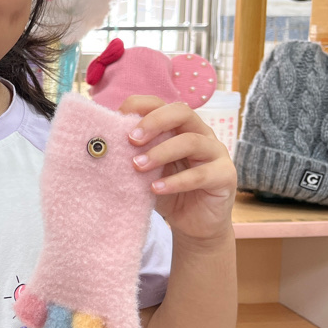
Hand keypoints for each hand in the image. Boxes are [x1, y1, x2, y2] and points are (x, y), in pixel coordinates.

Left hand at [119, 95, 235, 245]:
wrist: (193, 224)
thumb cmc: (167, 190)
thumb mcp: (146, 170)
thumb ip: (133, 155)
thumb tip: (102, 145)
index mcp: (178, 126)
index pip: (161, 104)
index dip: (139, 107)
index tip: (116, 122)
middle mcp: (200, 133)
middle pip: (181, 112)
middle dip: (154, 122)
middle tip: (131, 139)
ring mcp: (216, 152)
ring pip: (191, 141)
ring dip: (161, 153)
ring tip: (138, 167)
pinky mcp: (225, 175)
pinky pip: (201, 174)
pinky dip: (175, 181)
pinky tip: (155, 189)